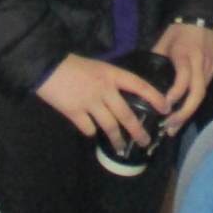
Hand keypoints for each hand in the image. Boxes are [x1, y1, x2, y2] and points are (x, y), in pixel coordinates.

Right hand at [35, 54, 167, 147]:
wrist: (47, 65)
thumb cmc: (73, 64)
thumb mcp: (97, 67)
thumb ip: (110, 81)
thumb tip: (120, 97)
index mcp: (112, 74)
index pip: (140, 85)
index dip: (154, 98)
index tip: (166, 109)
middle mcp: (104, 89)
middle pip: (126, 114)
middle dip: (138, 131)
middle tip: (146, 142)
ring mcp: (90, 102)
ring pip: (110, 126)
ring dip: (117, 140)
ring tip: (122, 148)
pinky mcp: (74, 113)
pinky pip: (89, 129)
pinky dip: (92, 133)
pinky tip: (92, 134)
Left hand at [151, 23, 212, 132]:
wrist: (204, 17)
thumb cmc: (180, 30)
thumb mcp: (163, 41)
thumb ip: (156, 59)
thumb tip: (144, 80)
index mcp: (185, 54)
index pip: (184, 78)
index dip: (176, 93)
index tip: (165, 106)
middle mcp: (200, 63)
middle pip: (197, 93)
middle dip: (184, 112)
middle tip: (169, 127)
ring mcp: (209, 68)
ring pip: (201, 95)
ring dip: (188, 113)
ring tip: (174, 127)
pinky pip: (203, 90)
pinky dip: (193, 104)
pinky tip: (183, 114)